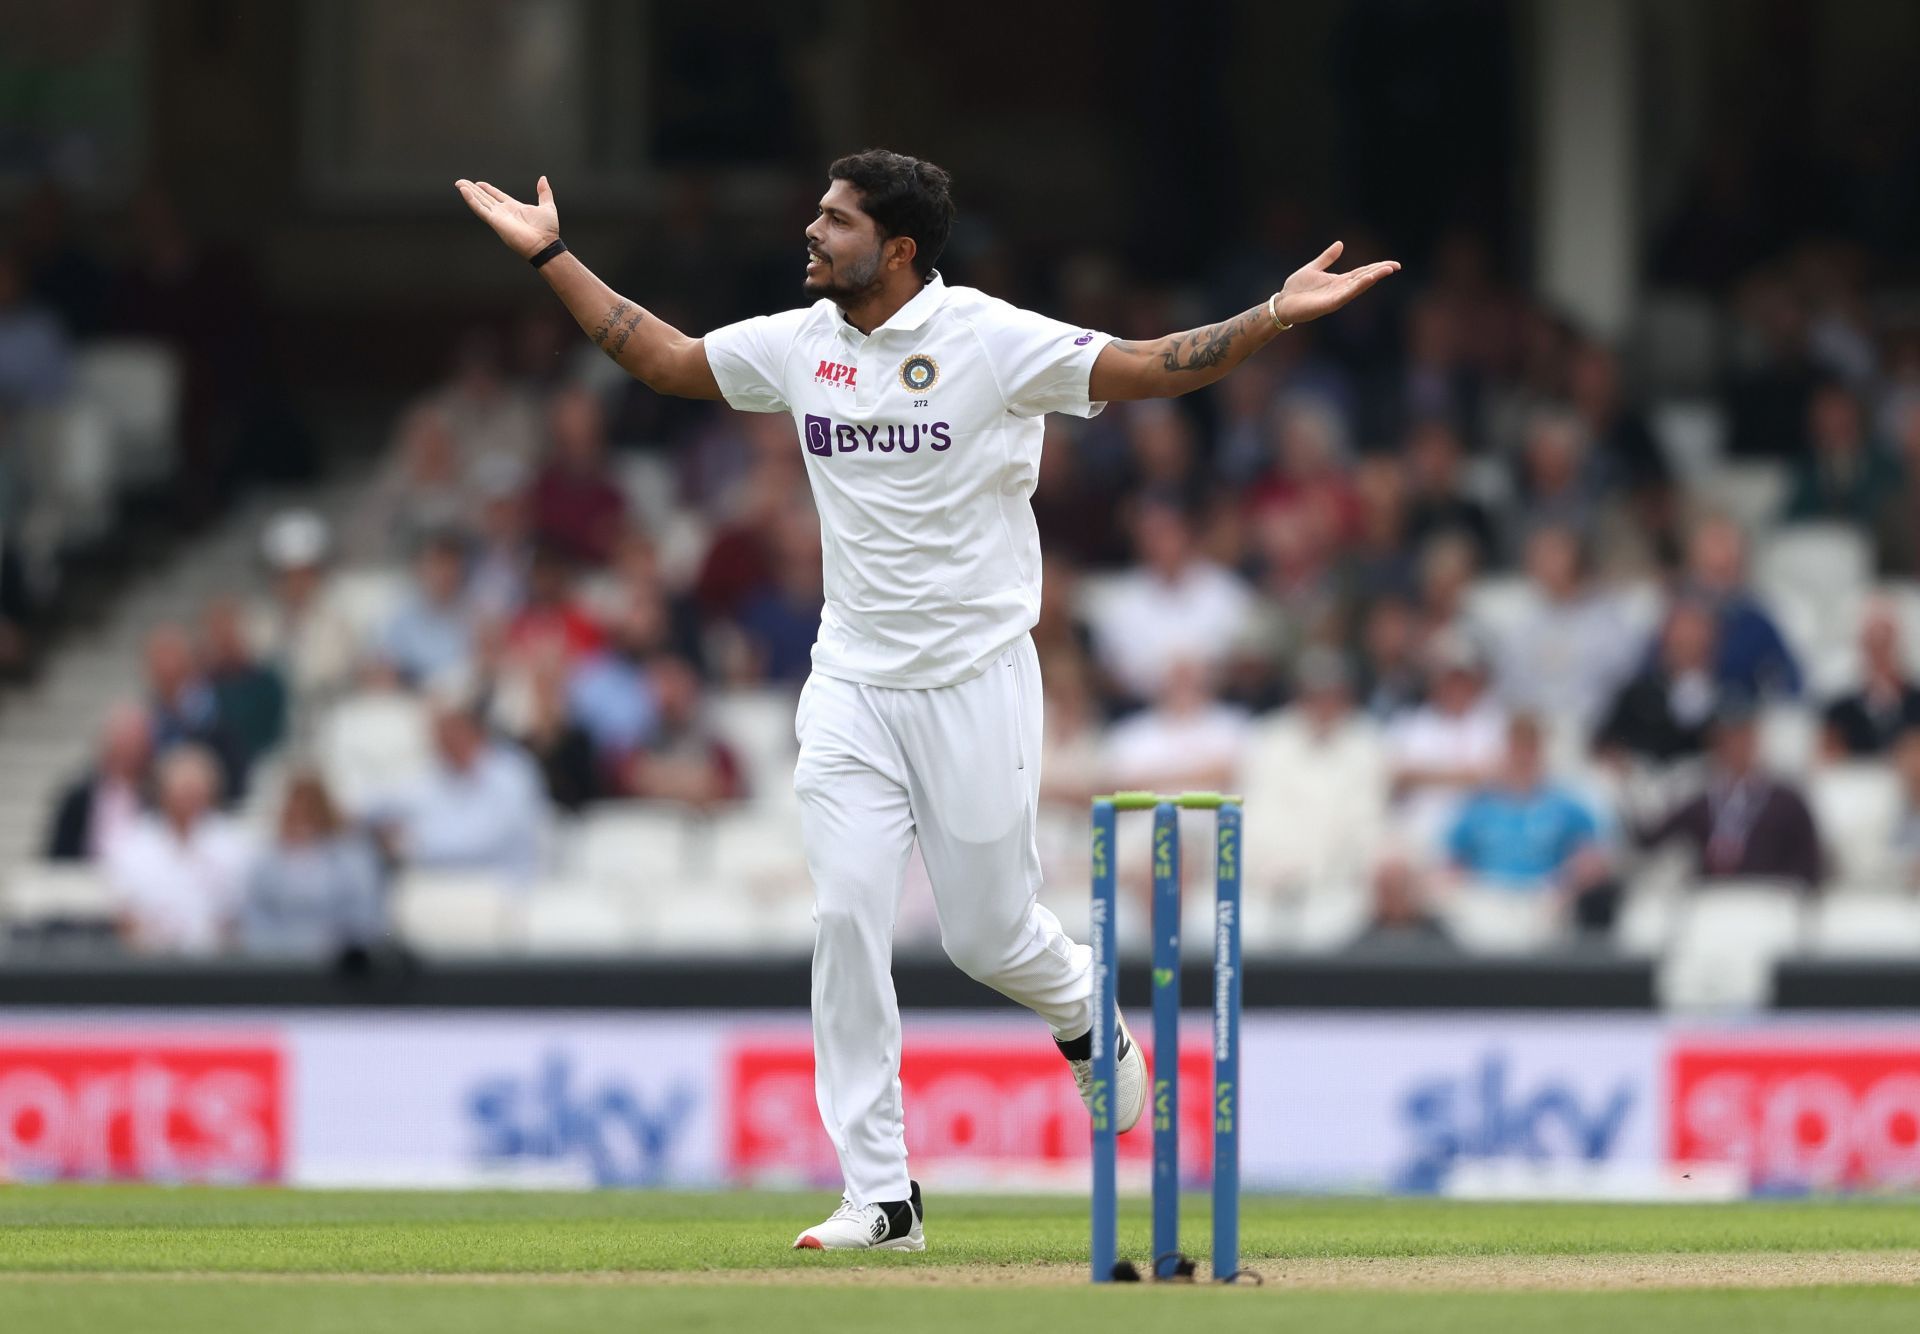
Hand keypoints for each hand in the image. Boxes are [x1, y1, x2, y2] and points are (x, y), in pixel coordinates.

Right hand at [454, 175, 559, 260]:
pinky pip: (480, 209)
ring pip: (480, 202)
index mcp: (514, 208)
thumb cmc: (548, 230)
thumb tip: (543, 179)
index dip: (487, 189)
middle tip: (462, 182)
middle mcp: (504, 212)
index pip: (497, 196)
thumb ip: (544, 192)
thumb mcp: (547, 206)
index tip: (478, 183)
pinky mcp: (495, 221)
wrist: (545, 244)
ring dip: (469, 193)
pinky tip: (464, 192)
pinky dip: (471, 200)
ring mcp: (498, 217)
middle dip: (473, 190)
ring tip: (459, 184)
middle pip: (485, 198)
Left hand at [1272, 241, 1400, 326]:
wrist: (1282, 303)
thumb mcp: (1313, 268)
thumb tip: (1340, 244)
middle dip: (1379, 272)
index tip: (1392, 263)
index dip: (1376, 267)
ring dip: (1373, 278)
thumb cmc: (1296, 288)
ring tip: (1387, 270)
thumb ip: (1327, 258)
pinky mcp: (1329, 304)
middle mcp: (1341, 289)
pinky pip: (1346, 295)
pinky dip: (1358, 287)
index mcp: (1339, 281)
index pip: (1362, 273)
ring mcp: (1336, 297)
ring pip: (1358, 286)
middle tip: (1396, 265)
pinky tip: (1367, 280)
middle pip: (1364, 279)